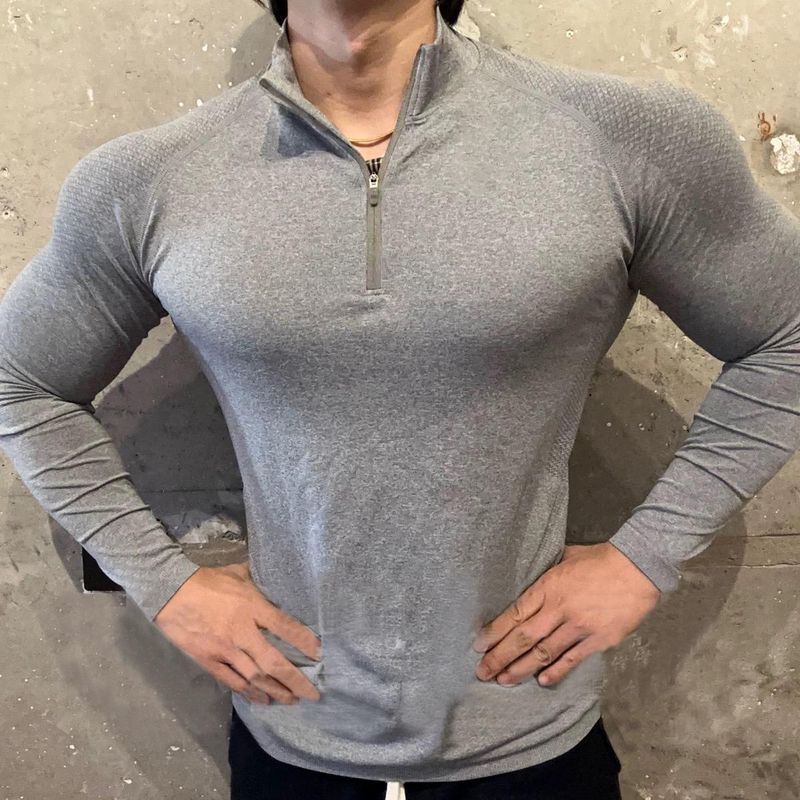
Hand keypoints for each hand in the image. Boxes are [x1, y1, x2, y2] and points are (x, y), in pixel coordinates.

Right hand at [154, 561, 321, 705]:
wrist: (169, 591)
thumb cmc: (206, 579)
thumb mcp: (237, 572)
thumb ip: (258, 582)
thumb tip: (275, 579)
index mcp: (251, 606)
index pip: (285, 626)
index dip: (304, 641)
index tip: (319, 653)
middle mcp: (242, 632)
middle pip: (273, 662)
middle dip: (295, 680)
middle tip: (312, 694)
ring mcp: (224, 649)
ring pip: (255, 677)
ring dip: (275, 691)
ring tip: (292, 700)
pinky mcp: (208, 660)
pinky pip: (232, 681)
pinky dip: (248, 693)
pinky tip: (263, 700)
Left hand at [472, 542, 660, 686]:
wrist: (638, 565)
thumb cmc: (601, 558)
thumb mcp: (566, 557)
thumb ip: (548, 572)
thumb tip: (533, 575)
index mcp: (548, 586)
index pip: (515, 613)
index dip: (495, 631)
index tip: (479, 645)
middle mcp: (559, 608)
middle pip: (523, 637)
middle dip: (500, 657)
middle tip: (483, 672)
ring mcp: (579, 626)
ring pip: (544, 652)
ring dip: (521, 669)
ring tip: (504, 681)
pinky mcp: (599, 639)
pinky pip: (573, 659)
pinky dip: (556, 672)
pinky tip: (542, 681)